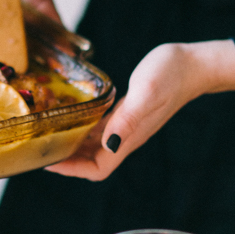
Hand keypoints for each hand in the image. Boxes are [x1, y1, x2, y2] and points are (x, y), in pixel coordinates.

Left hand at [47, 40, 234, 179]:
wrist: (194, 63)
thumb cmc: (172, 75)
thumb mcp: (146, 93)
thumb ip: (127, 119)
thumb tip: (108, 144)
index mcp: (129, 137)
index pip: (98, 169)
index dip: (72, 170)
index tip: (48, 162)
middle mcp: (126, 135)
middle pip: (93, 161)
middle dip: (68, 160)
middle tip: (40, 148)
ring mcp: (128, 124)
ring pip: (95, 145)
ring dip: (73, 144)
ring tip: (49, 134)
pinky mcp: (129, 112)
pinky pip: (102, 127)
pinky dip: (85, 126)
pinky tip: (74, 115)